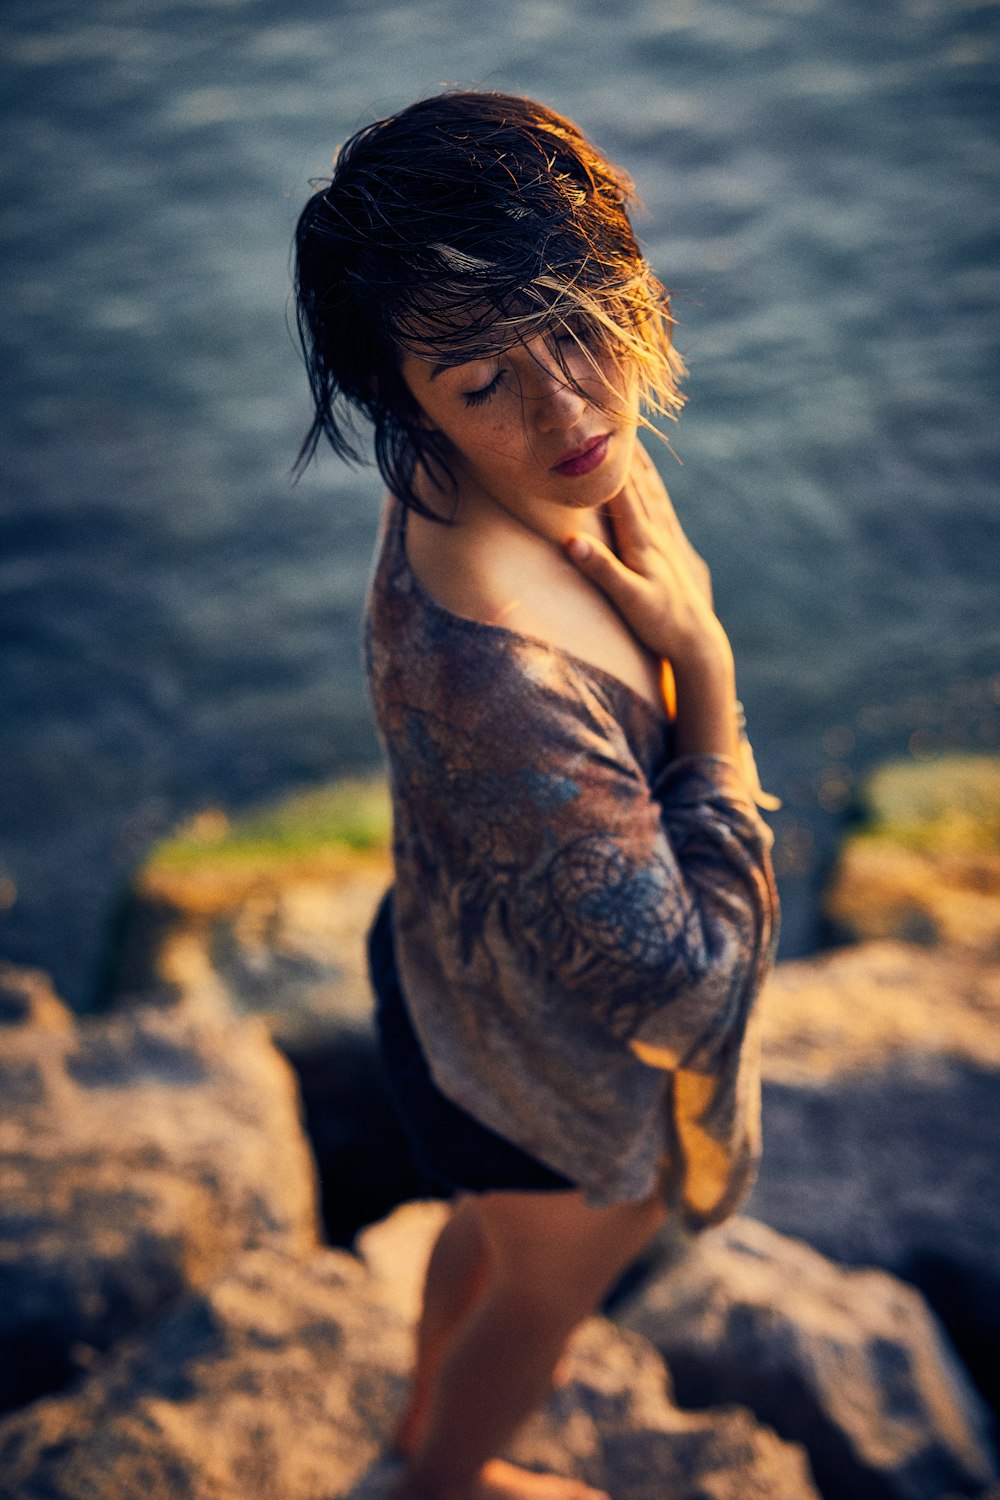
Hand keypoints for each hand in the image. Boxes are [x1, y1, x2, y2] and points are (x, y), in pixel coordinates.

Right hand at [565, 443, 722, 674]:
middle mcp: (657, 533)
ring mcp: (667, 540)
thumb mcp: (629, 600)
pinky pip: (661, 508)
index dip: (608, 459)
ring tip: (631, 438)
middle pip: (639, 482)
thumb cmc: (660, 622)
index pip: (622, 490)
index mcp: (643, 540)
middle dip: (625, 452)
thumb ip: (602, 570)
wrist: (698, 640)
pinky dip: (653, 487)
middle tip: (613, 417)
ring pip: (652, 491)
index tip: (594, 428)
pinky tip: (651, 481)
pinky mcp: (673, 550)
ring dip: (641, 464)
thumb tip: (572, 542)